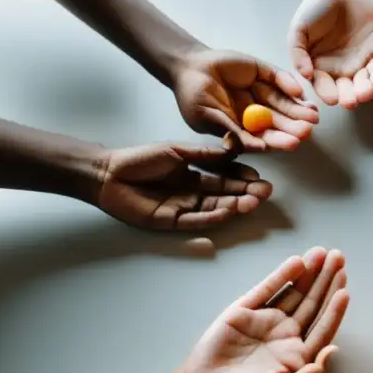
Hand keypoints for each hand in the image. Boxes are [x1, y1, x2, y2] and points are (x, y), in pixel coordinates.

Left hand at [95, 143, 271, 230]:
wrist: (108, 174)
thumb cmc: (141, 159)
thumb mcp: (177, 151)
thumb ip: (204, 154)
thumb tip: (232, 150)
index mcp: (194, 173)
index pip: (224, 177)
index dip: (242, 177)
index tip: (259, 177)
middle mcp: (192, 192)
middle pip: (223, 195)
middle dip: (244, 194)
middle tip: (264, 193)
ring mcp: (183, 208)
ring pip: (214, 209)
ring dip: (233, 206)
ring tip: (251, 202)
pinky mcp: (171, 222)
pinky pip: (195, 221)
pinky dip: (212, 218)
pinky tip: (228, 212)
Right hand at [173, 47, 318, 151]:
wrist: (186, 65)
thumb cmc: (192, 96)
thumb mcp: (207, 117)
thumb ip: (231, 131)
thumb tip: (255, 148)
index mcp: (245, 127)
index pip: (265, 136)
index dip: (279, 140)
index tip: (293, 144)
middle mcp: (257, 111)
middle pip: (280, 121)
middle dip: (294, 126)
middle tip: (307, 129)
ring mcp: (261, 91)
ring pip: (284, 101)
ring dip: (299, 108)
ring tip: (313, 114)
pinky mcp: (264, 72)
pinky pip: (279, 78)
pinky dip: (288, 84)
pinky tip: (298, 92)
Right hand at [183, 248, 347, 372]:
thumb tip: (332, 353)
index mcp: (298, 354)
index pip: (322, 327)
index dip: (334, 309)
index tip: (345, 291)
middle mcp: (286, 334)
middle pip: (312, 303)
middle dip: (326, 281)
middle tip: (339, 258)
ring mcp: (266, 320)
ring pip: (294, 292)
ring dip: (309, 273)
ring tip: (324, 253)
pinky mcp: (245, 310)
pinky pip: (268, 289)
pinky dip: (282, 275)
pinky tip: (297, 262)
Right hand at [289, 0, 372, 108]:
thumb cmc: (313, 10)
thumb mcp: (298, 30)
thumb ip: (298, 53)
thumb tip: (304, 75)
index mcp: (323, 69)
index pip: (326, 87)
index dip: (329, 94)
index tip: (332, 99)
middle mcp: (344, 70)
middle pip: (350, 89)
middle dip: (353, 96)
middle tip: (354, 100)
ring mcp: (363, 60)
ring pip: (369, 79)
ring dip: (371, 86)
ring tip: (370, 89)